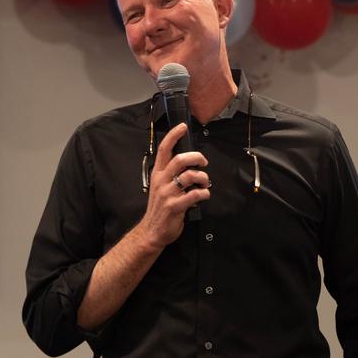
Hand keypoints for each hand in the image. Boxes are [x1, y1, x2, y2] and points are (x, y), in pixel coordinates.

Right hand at [134, 123, 209, 248]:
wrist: (152, 231)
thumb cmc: (160, 207)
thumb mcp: (160, 186)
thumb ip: (170, 174)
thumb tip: (188, 161)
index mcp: (158, 174)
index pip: (164, 150)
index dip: (173, 136)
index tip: (182, 127)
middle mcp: (161, 181)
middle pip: (180, 160)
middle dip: (197, 157)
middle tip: (203, 162)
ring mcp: (167, 194)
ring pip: (190, 176)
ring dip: (203, 178)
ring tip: (205, 183)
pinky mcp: (175, 206)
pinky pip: (195, 195)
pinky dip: (204, 193)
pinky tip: (204, 195)